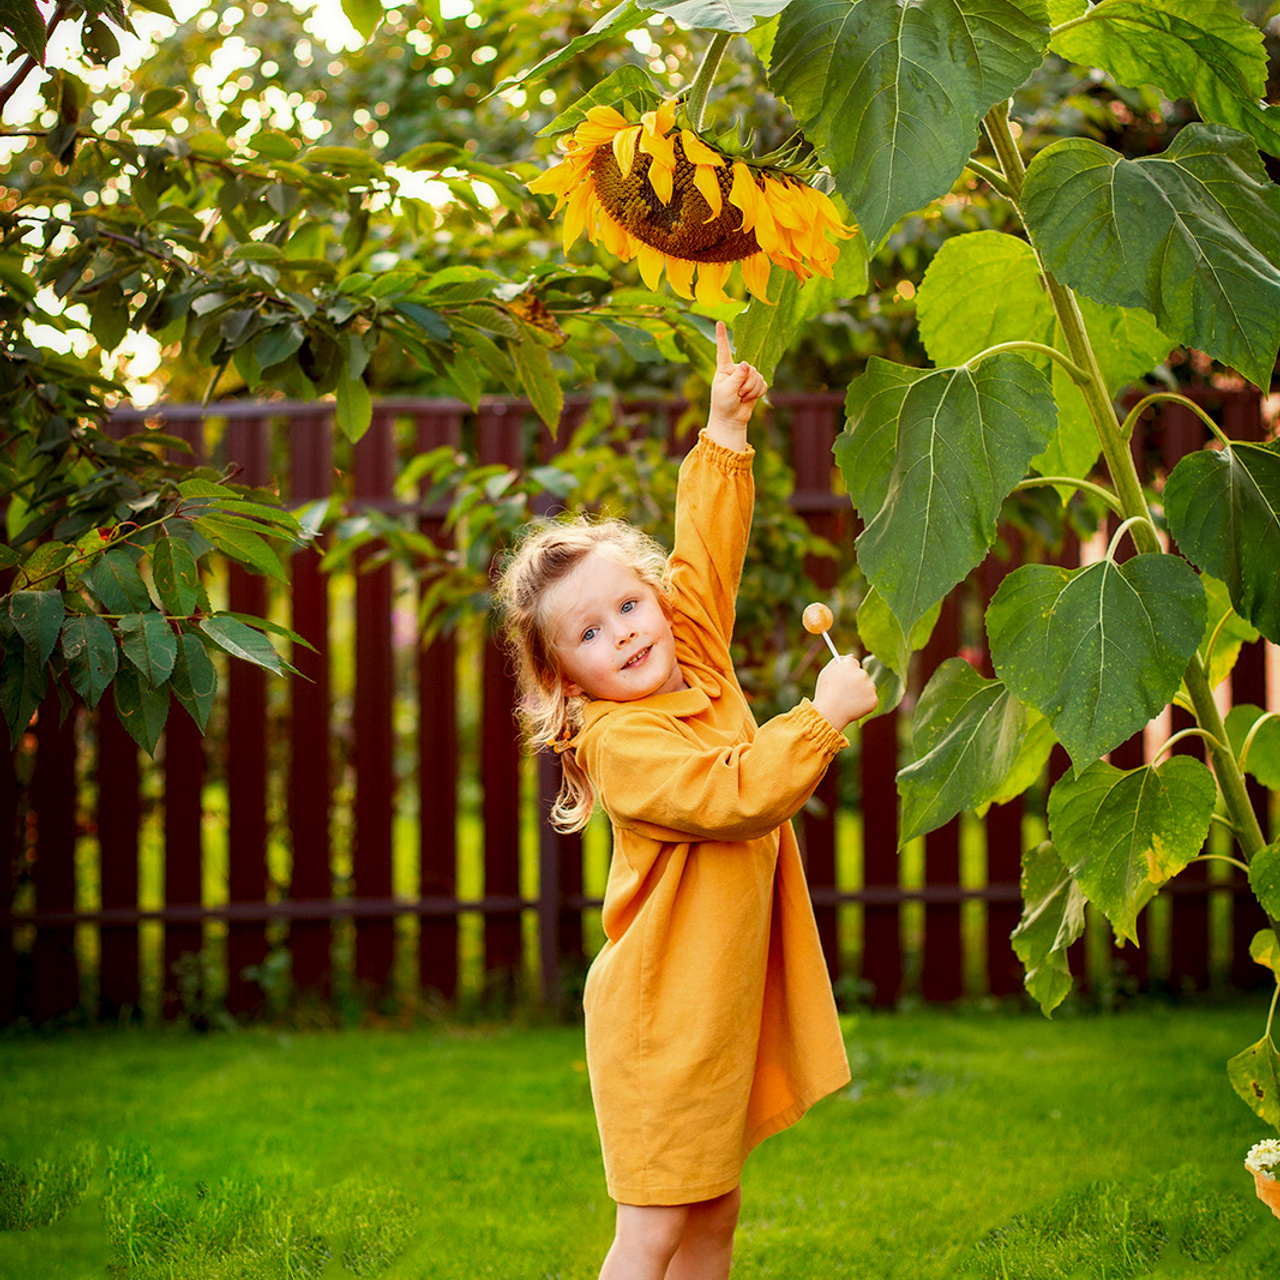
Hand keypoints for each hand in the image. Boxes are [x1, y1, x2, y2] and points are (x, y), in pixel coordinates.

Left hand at [706, 320, 766, 446]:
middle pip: (749, 369)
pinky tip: (749, 398)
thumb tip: (747, 364)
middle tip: (737, 395)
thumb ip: (736, 377)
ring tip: (741, 397)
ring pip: (757, 377)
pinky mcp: (756, 384)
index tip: (719, 322)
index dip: (721, 337)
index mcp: (724, 368)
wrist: (731, 420)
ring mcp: (747, 376)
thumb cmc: (723, 404)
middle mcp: (736, 369)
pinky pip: (763, 384)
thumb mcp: (726, 390)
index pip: (723, 350)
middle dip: (746, 384)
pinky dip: (757, 393)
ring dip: (751, 390)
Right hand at [812, 654, 878, 732]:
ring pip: (868, 686)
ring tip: (848, 700)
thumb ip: (837, 661)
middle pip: (862, 673)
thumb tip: (851, 655)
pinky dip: (865, 702)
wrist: (829, 714)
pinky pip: (871, 698)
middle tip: (845, 691)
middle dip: (855, 681)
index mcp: (849, 666)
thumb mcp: (825, 673)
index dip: (847, 670)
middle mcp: (861, 674)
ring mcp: (869, 687)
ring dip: (862, 691)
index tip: (844, 677)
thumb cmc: (825, 693)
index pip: (853, 662)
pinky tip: (854, 706)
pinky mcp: (873, 700)